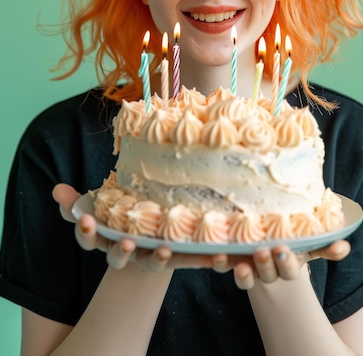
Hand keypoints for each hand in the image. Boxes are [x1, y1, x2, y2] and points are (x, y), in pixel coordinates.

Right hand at [52, 184, 224, 271]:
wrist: (147, 234)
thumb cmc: (118, 215)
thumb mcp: (98, 205)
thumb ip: (77, 202)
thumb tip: (57, 190)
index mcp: (106, 238)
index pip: (89, 238)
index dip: (85, 230)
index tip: (84, 220)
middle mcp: (127, 252)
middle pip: (119, 257)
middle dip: (121, 251)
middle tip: (125, 242)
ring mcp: (151, 256)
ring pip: (152, 262)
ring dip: (159, 259)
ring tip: (165, 249)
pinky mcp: (177, 256)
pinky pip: (188, 260)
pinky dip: (201, 258)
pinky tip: (215, 255)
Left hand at [226, 240, 350, 289]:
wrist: (266, 246)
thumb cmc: (290, 246)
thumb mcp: (308, 245)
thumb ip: (326, 246)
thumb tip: (344, 247)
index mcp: (286, 265)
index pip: (289, 268)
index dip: (286, 263)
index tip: (283, 250)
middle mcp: (266, 270)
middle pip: (266, 273)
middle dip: (265, 264)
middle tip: (262, 252)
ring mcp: (248, 266)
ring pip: (244, 275)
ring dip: (241, 273)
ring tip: (238, 264)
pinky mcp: (230, 260)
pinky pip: (223, 266)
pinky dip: (218, 262)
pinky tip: (213, 256)